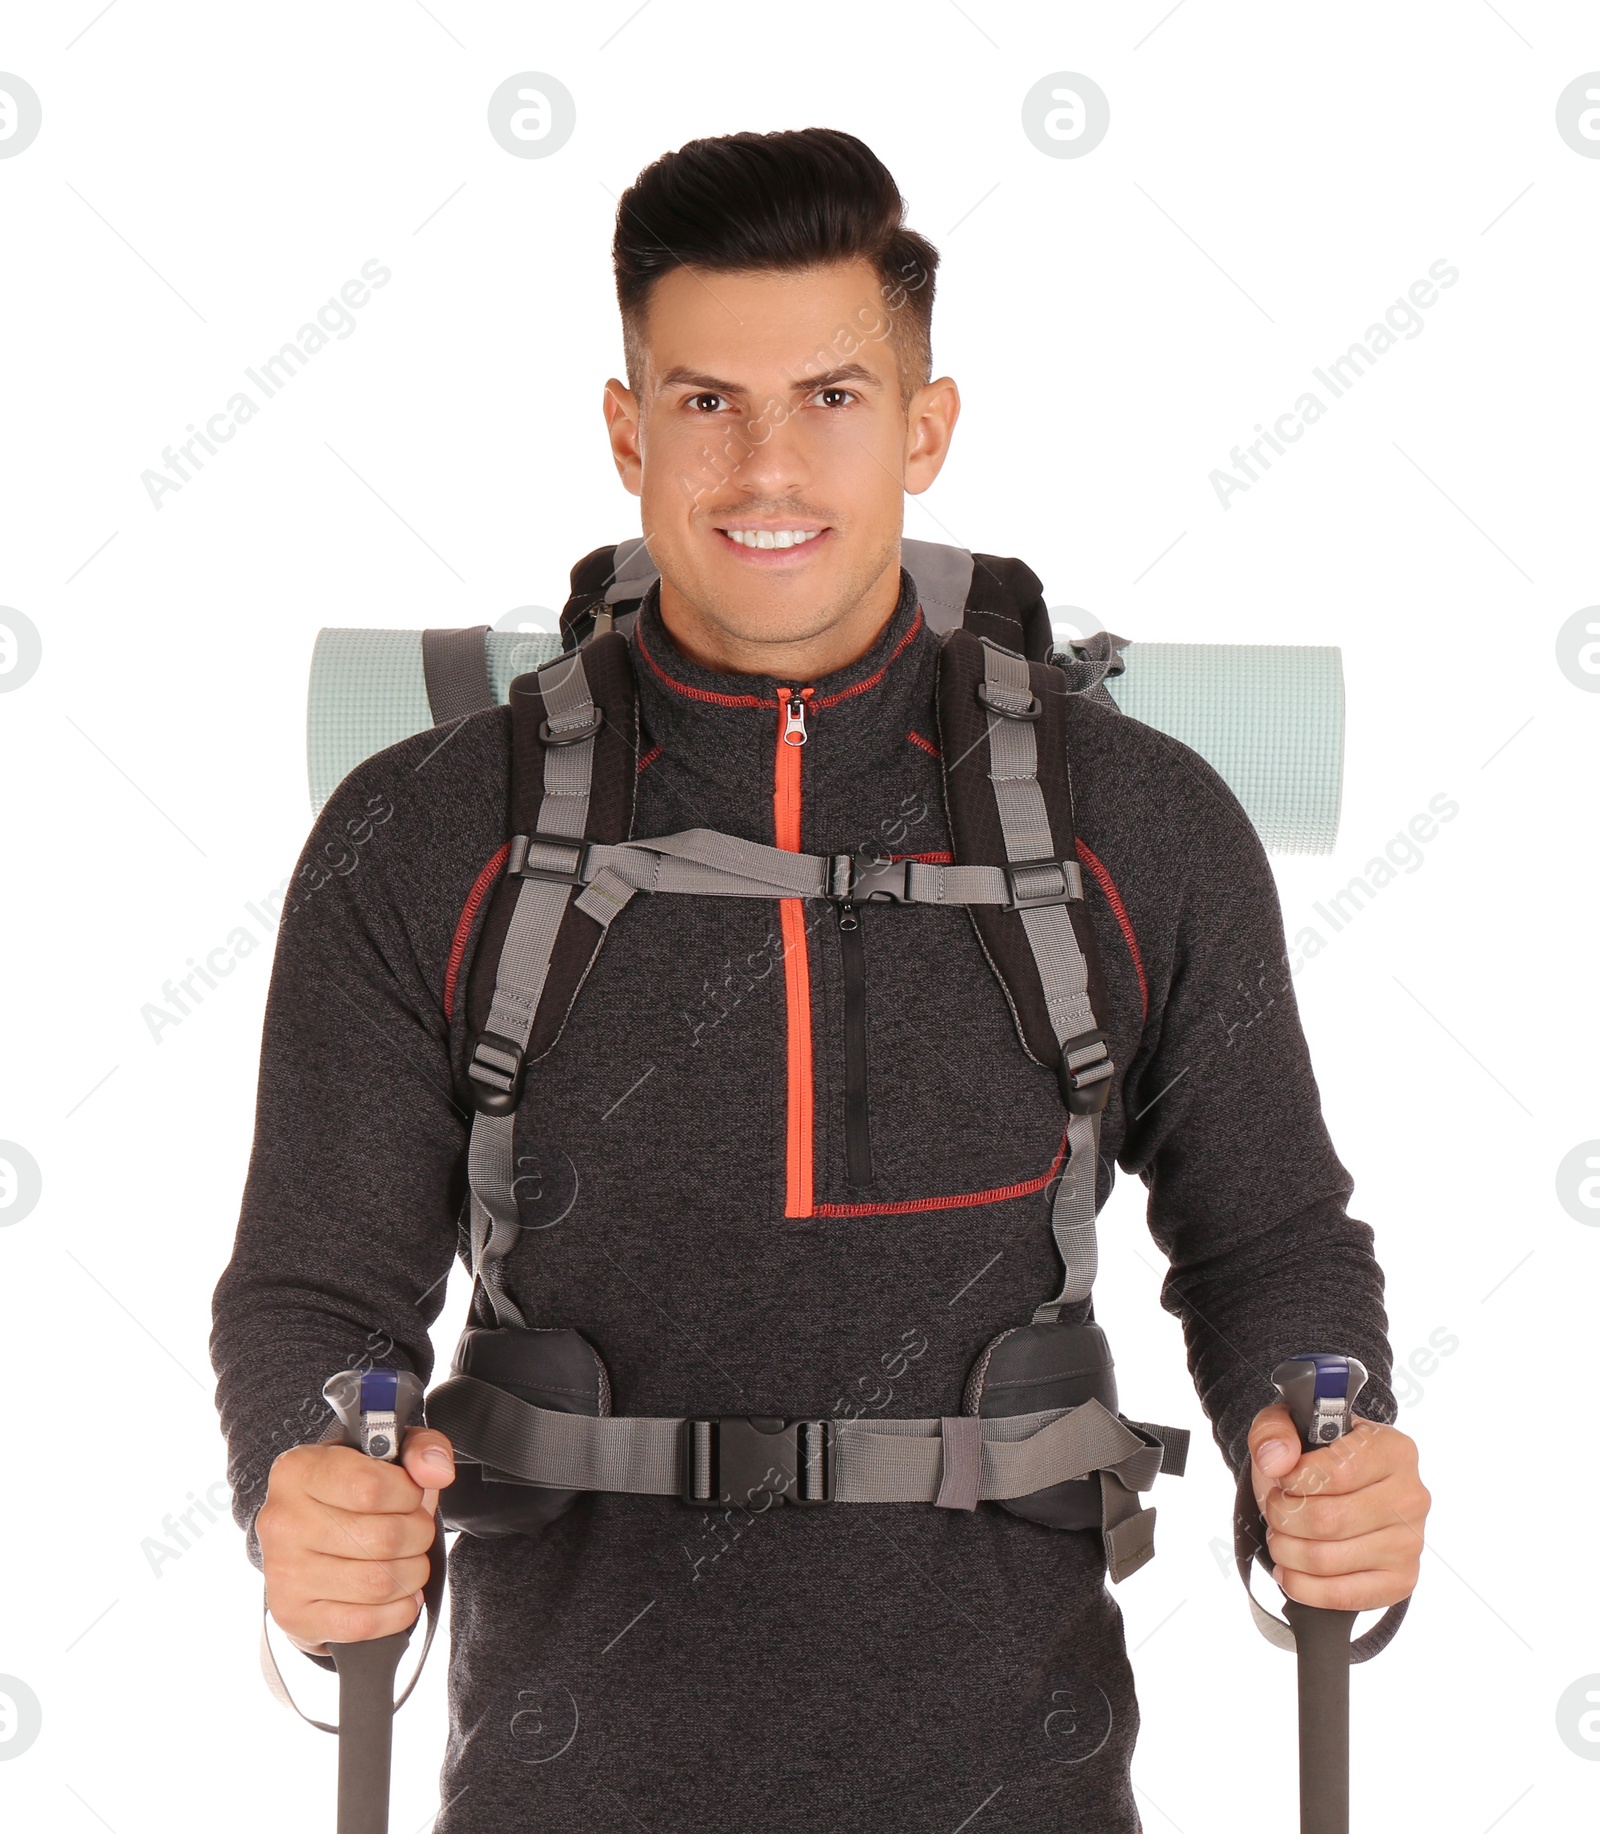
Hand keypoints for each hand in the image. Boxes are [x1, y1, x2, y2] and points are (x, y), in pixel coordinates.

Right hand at [257, 1426, 455, 1655]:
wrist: (305, 1545)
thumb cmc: (347, 1494)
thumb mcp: (383, 1454)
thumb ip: (419, 1448)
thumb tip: (437, 1471)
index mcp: (298, 1470)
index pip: (371, 1487)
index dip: (408, 1494)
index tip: (411, 1495)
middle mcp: (282, 1521)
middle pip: (384, 1538)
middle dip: (419, 1535)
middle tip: (416, 1531)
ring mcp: (283, 1572)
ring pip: (379, 1583)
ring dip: (412, 1574)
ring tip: (408, 1561)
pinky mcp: (293, 1615)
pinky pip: (365, 1623)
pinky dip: (397, 1611)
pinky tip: (397, 1595)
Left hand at [1247, 1404, 1429, 1611]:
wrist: (1335, 1492)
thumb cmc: (1315, 1458)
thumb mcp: (1287, 1426)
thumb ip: (1274, 1431)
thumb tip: (1276, 1461)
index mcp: (1392, 1449)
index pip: (1335, 1472)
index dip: (1293, 1480)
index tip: (1283, 1479)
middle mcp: (1411, 1496)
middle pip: (1327, 1521)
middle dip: (1283, 1517)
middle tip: (1277, 1510)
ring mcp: (1410, 1543)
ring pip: (1327, 1560)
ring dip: (1286, 1550)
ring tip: (1282, 1536)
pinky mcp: (1400, 1581)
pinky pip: (1342, 1595)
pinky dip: (1303, 1586)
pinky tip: (1291, 1570)